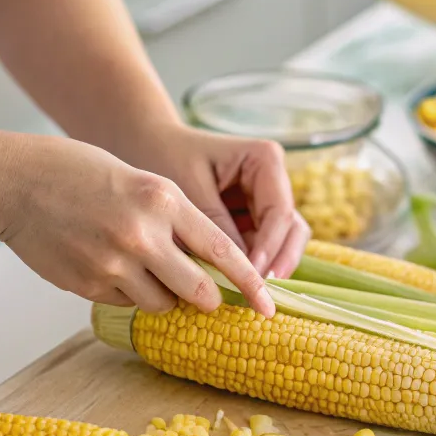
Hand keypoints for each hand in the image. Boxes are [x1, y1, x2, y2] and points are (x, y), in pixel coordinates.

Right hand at [0, 135, 275, 315]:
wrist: (15, 181)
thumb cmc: (82, 172)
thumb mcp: (142, 180)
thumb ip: (175, 219)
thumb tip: (208, 266)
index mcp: (164, 199)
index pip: (222, 252)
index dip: (250, 283)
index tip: (268, 305)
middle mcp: (142, 235)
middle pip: (198, 291)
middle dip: (209, 299)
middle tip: (210, 298)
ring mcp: (112, 263)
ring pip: (162, 304)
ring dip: (164, 295)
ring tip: (142, 266)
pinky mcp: (87, 284)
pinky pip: (126, 303)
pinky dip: (129, 293)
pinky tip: (108, 265)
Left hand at [150, 126, 309, 279]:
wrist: (144, 142)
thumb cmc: (164, 155)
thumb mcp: (188, 189)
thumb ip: (216, 227)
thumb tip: (237, 272)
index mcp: (264, 160)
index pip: (279, 212)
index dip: (270, 247)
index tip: (252, 274)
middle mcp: (273, 180)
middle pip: (291, 227)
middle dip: (279, 260)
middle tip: (261, 292)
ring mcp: (264, 200)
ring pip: (283, 241)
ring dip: (270, 266)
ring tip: (252, 293)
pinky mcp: (250, 218)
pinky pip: (261, 246)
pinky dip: (253, 265)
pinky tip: (239, 286)